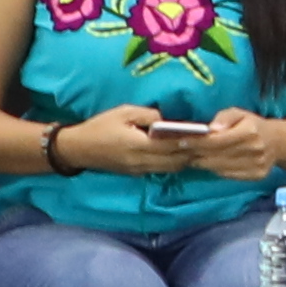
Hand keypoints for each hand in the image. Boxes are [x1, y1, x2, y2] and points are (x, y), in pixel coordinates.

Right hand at [52, 107, 199, 178]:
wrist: (79, 149)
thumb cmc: (101, 126)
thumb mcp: (124, 112)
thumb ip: (148, 115)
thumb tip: (169, 119)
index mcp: (138, 145)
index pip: (171, 146)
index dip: (190, 141)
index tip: (205, 133)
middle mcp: (142, 161)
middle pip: (176, 161)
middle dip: (191, 152)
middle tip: (207, 141)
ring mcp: (140, 170)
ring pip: (171, 168)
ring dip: (184, 159)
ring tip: (197, 147)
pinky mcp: (137, 173)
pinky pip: (162, 170)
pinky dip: (174, 163)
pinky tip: (180, 153)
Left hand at [181, 108, 285, 181]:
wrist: (277, 142)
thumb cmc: (252, 125)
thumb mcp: (239, 113)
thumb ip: (224, 118)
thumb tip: (211, 129)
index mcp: (250, 131)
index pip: (217, 140)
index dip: (198, 142)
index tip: (183, 142)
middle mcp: (255, 149)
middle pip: (217, 155)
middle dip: (197, 153)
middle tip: (183, 151)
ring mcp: (257, 165)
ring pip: (221, 168)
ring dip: (204, 164)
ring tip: (193, 158)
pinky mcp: (257, 176)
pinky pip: (229, 175)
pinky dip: (215, 170)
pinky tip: (208, 164)